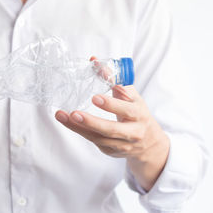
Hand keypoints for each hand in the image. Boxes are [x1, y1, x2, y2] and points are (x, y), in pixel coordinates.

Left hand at [55, 85, 169, 189]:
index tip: (95, 97)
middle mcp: (133, 132)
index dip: (111, 104)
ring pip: (99, 138)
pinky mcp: (111, 151)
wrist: (149, 143)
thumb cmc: (136, 113)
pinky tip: (68, 122)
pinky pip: (94, 141)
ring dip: (79, 127)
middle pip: (112, 129)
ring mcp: (122, 144)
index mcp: (139, 114)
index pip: (126, 108)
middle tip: (75, 113)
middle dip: (92, 122)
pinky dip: (80, 131)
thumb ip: (115, 79)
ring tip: (62, 116)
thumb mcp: (131, 96)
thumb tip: (94, 61)